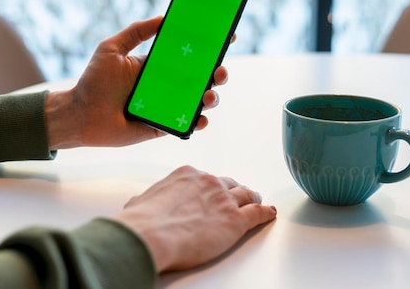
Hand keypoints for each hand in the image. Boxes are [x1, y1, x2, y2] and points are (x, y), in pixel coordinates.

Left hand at [44, 17, 229, 148]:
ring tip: (209, 95)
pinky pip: (188, 124)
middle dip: (218, 71)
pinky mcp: (165, 126)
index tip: (227, 36)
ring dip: (212, 96)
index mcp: (159, 64)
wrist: (80, 116)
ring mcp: (168, 105)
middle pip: (202, 77)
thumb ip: (136, 32)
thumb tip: (163, 17)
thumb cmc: (94, 82)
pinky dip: (199, 122)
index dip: (210, 45)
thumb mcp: (111, 48)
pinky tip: (200, 118)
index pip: (190, 53)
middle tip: (219, 69)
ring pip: (200, 100)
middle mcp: (168, 84)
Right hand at [111, 166, 276, 271]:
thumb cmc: (141, 222)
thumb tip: (141, 203)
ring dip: (252, 199)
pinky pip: (257, 213)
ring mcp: (224, 200)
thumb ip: (149, 200)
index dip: (212, 188)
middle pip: (229, 184)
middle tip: (236, 197)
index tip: (212, 192)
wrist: (149, 235)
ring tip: (256, 201)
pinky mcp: (235, 221)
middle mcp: (208, 183)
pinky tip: (269, 213)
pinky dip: (265, 213)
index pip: (206, 179)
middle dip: (233, 191)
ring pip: (246, 195)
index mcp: (187, 175)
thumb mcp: (141, 202)